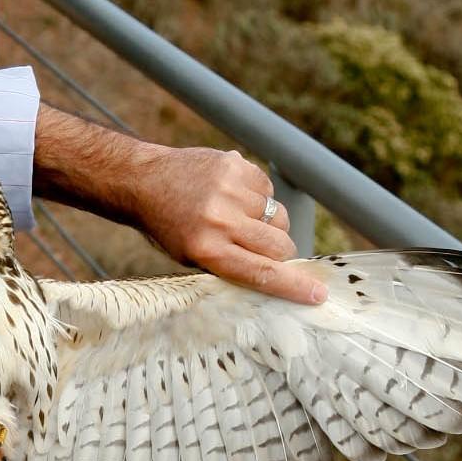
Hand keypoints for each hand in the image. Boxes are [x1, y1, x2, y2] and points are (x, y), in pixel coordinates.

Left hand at [130, 145, 325, 304]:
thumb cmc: (168, 227)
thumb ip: (232, 267)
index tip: (317, 294)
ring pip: (279, 217)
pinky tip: (233, 197)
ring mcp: (230, 190)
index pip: (263, 272)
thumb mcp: (191, 258)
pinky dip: (259, 198)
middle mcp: (220, 219)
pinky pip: (269, 190)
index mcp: (207, 249)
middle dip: (280, 253)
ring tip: (238, 219)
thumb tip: (281, 276)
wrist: (144, 181)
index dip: (294, 286)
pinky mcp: (236, 166)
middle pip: (280, 246)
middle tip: (262, 249)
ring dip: (267, 223)